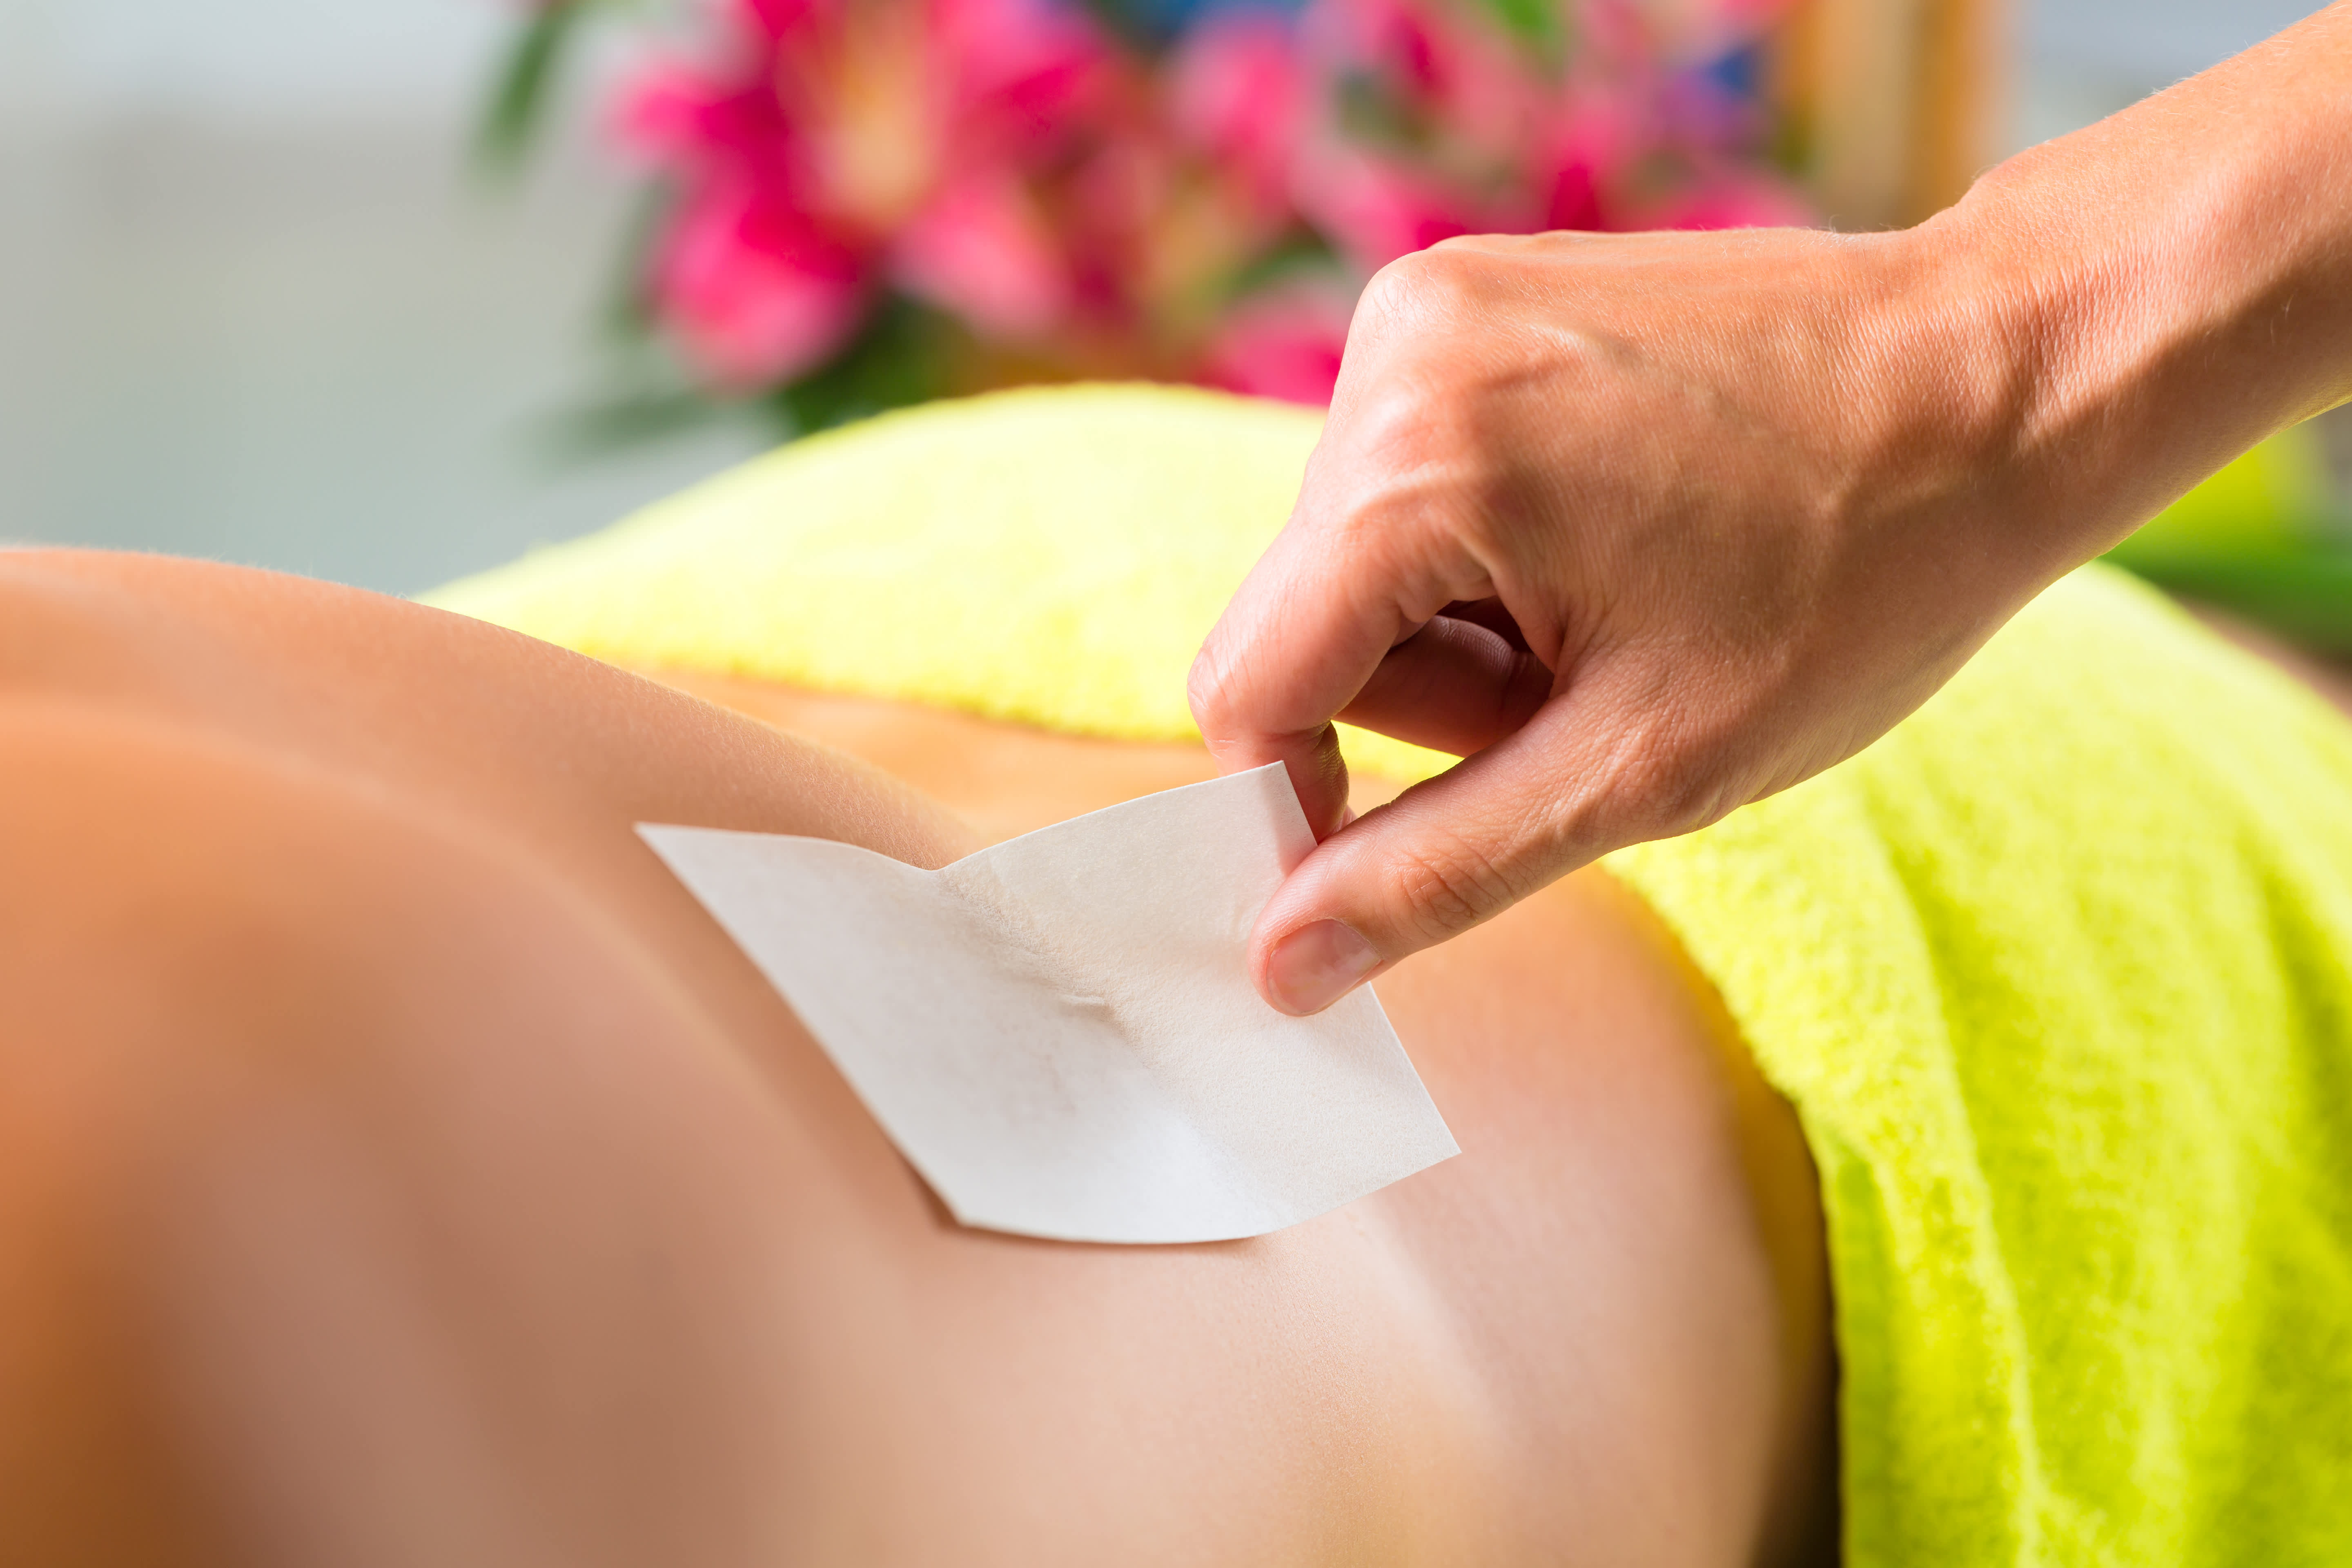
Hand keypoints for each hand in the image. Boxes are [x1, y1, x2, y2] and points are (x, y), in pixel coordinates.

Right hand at [1189, 220, 2080, 1014]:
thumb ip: (1437, 869)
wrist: (2006, 377)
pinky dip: (1487, 540)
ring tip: (1626, 598)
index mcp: (1418, 465)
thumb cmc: (1861, 577)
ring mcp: (1430, 305)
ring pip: (1356, 557)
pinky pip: (1407, 476)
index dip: (1315, 797)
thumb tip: (1277, 965)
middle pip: (1307, 623)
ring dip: (1468, 621)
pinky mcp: (1470, 292)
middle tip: (1600, 683)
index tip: (1447, 817)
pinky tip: (1616, 530)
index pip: (1247, 687)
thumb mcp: (1644, 766)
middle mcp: (1395, 354)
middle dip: (1438, 694)